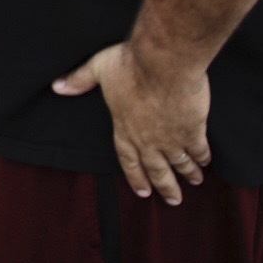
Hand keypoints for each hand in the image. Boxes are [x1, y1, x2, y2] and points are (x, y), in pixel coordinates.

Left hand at [53, 42, 211, 205]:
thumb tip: (57, 86)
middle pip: (156, 170)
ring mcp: (171, 138)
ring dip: (186, 174)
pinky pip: (198, 150)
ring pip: (180, 163)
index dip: (135, 176)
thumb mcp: (99, 68)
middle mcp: (148, 140)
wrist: (163, 62)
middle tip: (172, 200)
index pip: (128, 160)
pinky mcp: (192, 130)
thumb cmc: (130, 65)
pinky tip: (205, 163)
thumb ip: (80, 80)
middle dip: (165, 186)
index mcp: (124, 129)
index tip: (142, 191)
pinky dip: (202, 158)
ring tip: (193, 182)